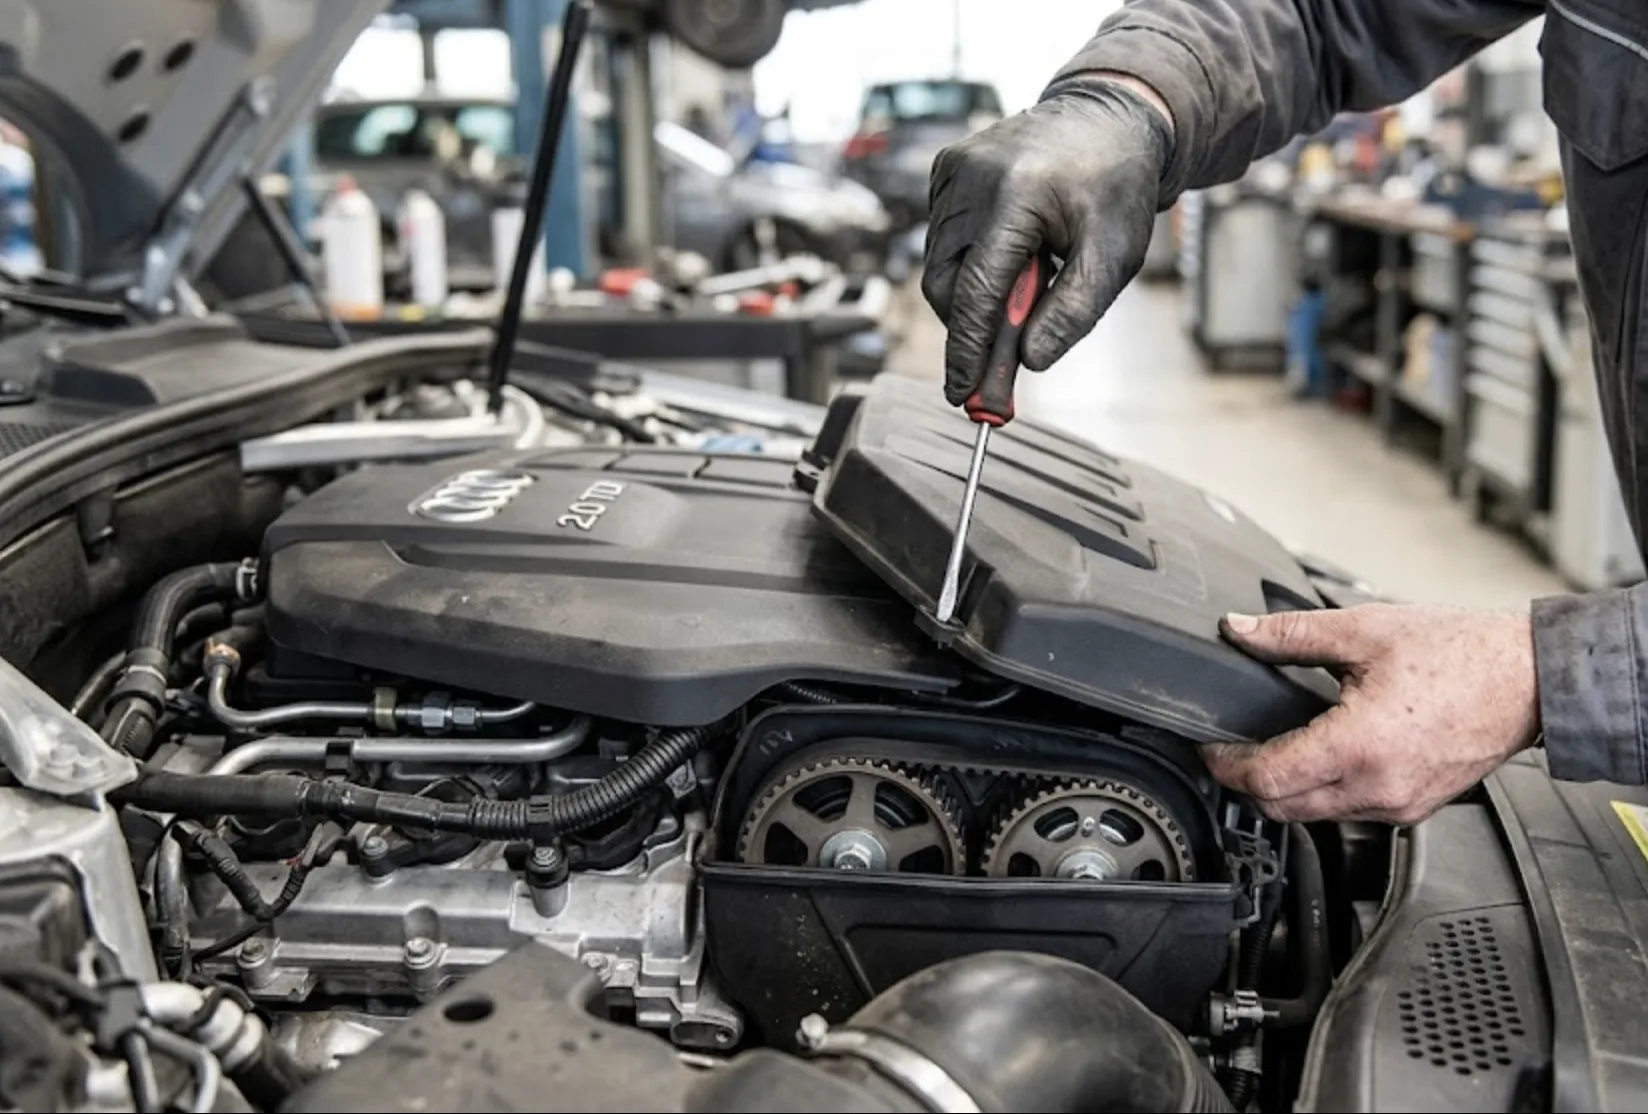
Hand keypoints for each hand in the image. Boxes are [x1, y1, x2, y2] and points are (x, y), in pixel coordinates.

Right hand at [922, 75, 1172, 405]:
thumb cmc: (1116, 187)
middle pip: (946, 283)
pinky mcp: (945, 168)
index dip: (967, 351)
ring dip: (975, 290)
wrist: (1110, 118)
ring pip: (940, 264)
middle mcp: (973, 177)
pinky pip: (942, 237)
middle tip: (1001, 359)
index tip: (962, 394)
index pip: (976, 292)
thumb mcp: (1114, 257)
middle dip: (970, 327)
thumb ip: (1073, 314)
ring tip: (1032, 274)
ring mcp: (953, 169)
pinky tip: (1013, 248)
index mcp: (1016, 194)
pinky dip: (969, 260)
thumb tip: (1028, 362)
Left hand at [1202, 604, 1539, 824]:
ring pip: (1314, 815)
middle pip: (1280, 808)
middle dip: (1246, 781)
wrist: (1529, 680)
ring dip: (1285, 789)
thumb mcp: (1364, 630)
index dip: (1224, 764)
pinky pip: (1349, 812)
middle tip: (1230, 747)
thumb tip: (1238, 631)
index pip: (1265, 779)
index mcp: (1359, 747)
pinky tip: (1321, 756)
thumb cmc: (1462, 654)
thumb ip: (1290, 635)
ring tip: (1274, 747)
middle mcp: (1377, 788)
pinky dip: (1323, 792)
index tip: (1208, 745)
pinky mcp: (1413, 809)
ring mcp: (1397, 805)